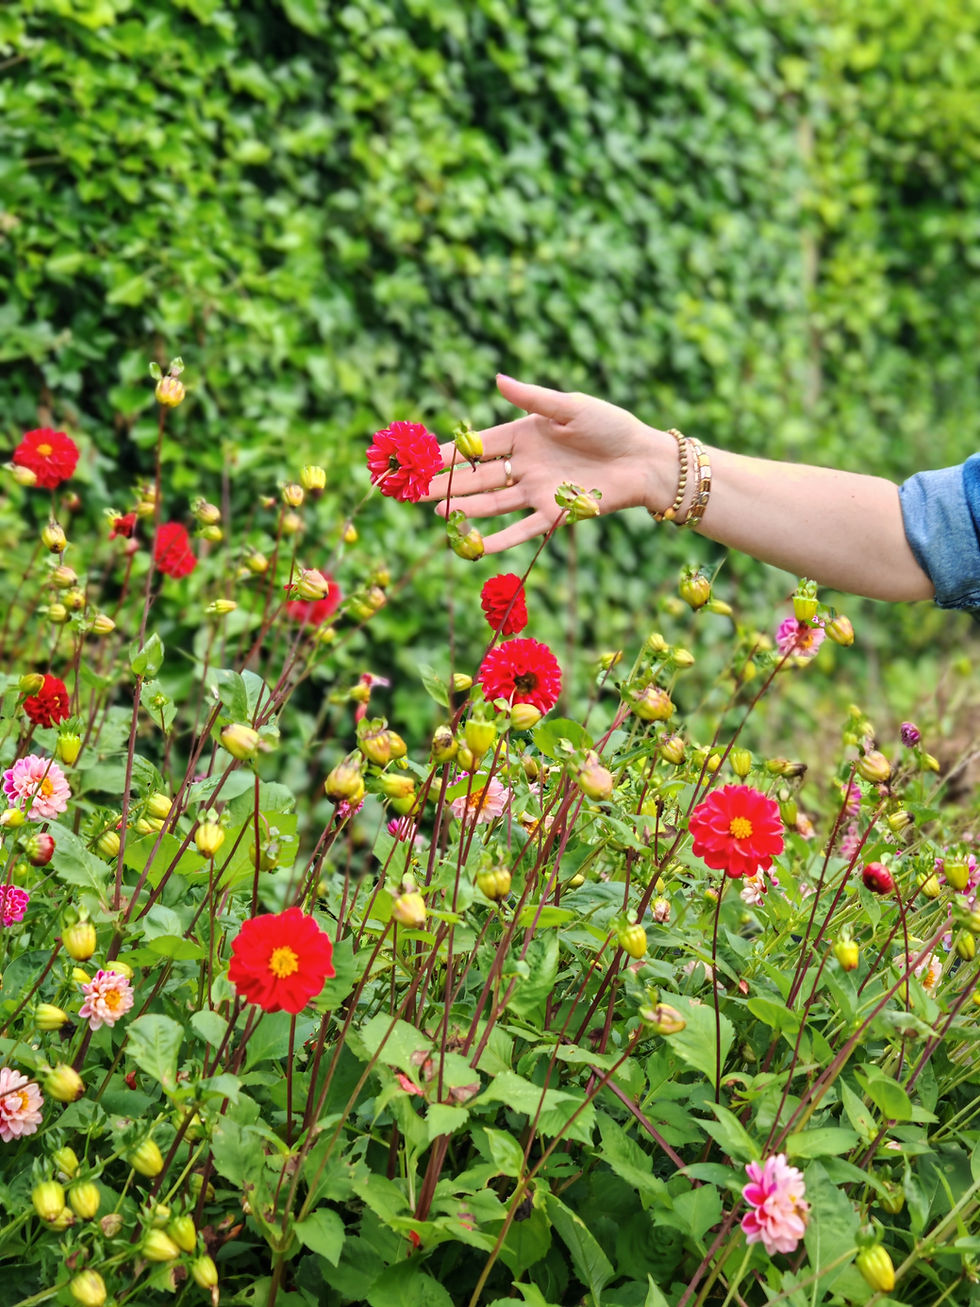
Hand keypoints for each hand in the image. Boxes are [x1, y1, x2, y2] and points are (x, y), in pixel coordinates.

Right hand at [423, 375, 671, 552]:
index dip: (447, 453)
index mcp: (525, 435)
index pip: (477, 446)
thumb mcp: (571, 407)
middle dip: (443, 484)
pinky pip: (523, 529)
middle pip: (477, 478)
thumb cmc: (611, 426)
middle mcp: (525, 466)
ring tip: (434, 512)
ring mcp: (538, 492)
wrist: (645, 460)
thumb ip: (533, 399)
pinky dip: (501, 538)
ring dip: (465, 509)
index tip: (418, 459)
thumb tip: (497, 379)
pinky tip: (476, 545)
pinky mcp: (556, 514)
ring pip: (493, 503)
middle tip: (409, 491)